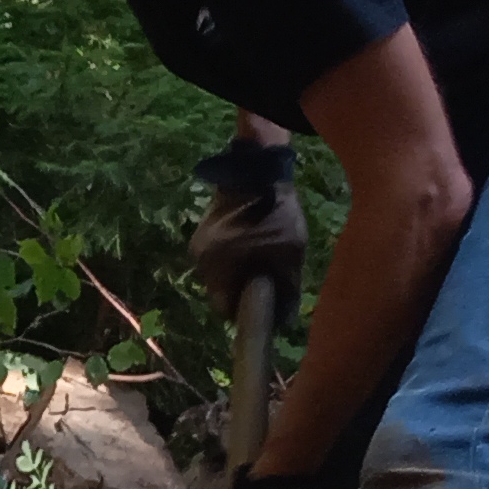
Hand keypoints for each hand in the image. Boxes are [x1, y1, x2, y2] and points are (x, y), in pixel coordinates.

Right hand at [190, 127, 307, 314]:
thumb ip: (285, 289)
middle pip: (221, 291)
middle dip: (243, 290)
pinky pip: (219, 258)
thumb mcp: (289, 253)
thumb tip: (284, 320)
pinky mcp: (203, 232)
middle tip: (268, 280)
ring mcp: (199, 244)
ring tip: (262, 259)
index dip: (245, 310)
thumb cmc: (276, 212)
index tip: (264, 304)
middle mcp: (201, 259)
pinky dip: (234, 257)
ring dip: (239, 273)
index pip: (225, 308)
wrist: (257, 168)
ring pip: (220, 275)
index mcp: (217, 266)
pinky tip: (253, 244)